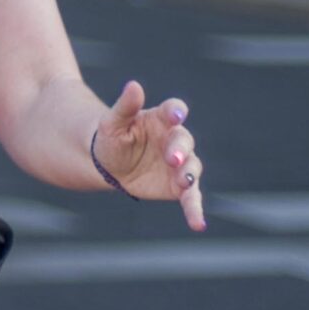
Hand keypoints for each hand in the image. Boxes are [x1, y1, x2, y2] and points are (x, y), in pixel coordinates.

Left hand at [92, 81, 204, 230]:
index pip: (174, 110)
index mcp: (161, 119)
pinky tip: (198, 224)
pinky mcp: (179, 186)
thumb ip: (125, 106)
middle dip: (179, 149)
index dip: (176, 111)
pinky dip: (196, 210)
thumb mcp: (112, 122)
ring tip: (184, 181)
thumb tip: (134, 85)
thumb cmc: (113, 137)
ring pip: (192, 166)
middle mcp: (175, 139)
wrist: (109, 164)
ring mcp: (180, 163)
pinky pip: (191, 197)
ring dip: (189, 173)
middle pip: (184, 140)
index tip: (176, 114)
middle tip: (171, 158)